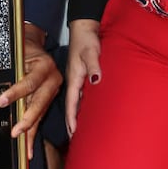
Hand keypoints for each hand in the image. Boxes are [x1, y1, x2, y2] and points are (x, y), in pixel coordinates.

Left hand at [0, 23, 61, 158]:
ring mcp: (52, 90)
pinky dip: (33, 132)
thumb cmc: (24, 47)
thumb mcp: (18, 53)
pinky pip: (39, 116)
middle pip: (40, 103)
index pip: (30, 82)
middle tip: (16, 132)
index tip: (1, 101)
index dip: (16, 92)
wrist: (36, 43)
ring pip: (40, 113)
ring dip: (31, 132)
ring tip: (25, 149)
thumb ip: (11, 68)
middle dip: (27, 119)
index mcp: (45, 66)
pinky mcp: (48, 98)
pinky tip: (29, 148)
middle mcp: (53, 79)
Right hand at [65, 19, 101, 135]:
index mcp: (74, 78)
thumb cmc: (87, 39)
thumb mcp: (91, 52)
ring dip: (76, 116)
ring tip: (79, 130)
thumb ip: (94, 66)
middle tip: (75, 139)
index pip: (72, 103)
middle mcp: (74, 81)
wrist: (84, 28)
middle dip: (72, 122)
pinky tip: (85, 112)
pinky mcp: (82, 76)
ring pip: (76, 102)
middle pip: (72, 106)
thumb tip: (96, 81)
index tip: (73, 133)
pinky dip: (81, 106)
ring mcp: (77, 79)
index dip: (72, 119)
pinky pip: (81, 95)